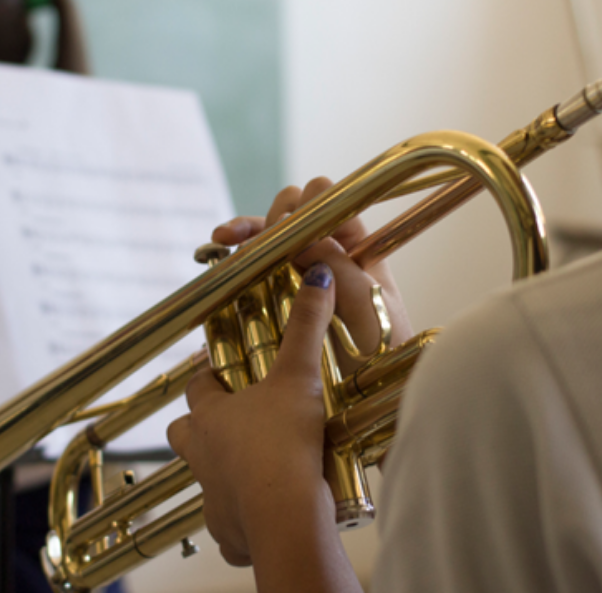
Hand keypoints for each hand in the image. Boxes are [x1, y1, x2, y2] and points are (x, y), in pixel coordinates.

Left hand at [168, 263, 338, 566]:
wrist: (286, 516)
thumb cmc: (283, 444)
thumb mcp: (300, 377)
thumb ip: (307, 327)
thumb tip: (317, 277)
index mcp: (210, 416)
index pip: (197, 387)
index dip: (208, 376)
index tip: (221, 370)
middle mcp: (202, 455)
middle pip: (184, 433)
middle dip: (200, 425)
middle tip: (231, 419)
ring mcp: (212, 495)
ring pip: (203, 479)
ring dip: (220, 471)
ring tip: (251, 467)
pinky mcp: (229, 532)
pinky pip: (227, 525)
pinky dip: (240, 520)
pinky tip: (263, 514)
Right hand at [213, 177, 412, 367]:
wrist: (374, 398)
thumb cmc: (385, 351)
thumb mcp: (366, 304)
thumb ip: (336, 264)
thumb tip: (298, 228)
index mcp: (356, 248)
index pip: (328, 203)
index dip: (306, 204)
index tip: (288, 225)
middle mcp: (326, 257)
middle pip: (292, 215)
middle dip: (271, 218)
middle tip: (255, 240)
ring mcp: (299, 278)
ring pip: (267, 240)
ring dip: (244, 231)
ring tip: (222, 237)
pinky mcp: (276, 301)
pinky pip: (252, 272)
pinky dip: (234, 260)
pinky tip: (215, 255)